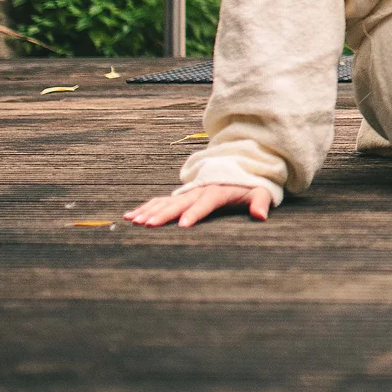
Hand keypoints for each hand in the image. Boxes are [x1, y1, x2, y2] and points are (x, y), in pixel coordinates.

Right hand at [126, 183, 272, 227]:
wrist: (240, 166)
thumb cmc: (251, 185)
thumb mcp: (261, 192)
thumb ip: (260, 203)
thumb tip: (261, 216)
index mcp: (219, 191)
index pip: (206, 203)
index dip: (194, 213)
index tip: (182, 224)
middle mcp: (200, 190)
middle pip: (180, 202)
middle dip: (164, 214)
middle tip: (148, 225)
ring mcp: (188, 192)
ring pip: (166, 201)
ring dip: (150, 210)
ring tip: (134, 221)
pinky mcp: (182, 196)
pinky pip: (161, 201)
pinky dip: (146, 207)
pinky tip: (130, 216)